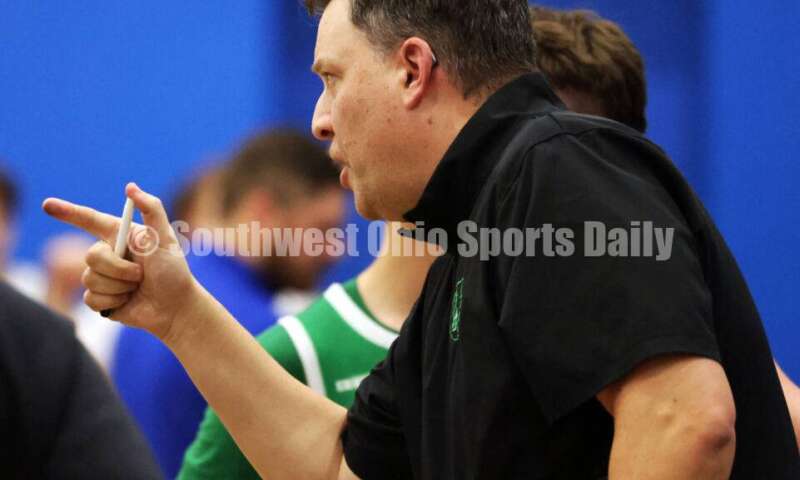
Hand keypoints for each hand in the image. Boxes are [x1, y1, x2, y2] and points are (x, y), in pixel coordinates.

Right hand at [43, 183, 200, 340]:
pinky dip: (113, 301)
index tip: (47, 205)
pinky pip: (91, 299)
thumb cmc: (173, 272)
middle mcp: (108, 253)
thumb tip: (130, 187)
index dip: (67, 212)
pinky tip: (128, 301)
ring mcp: (102, 276)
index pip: (88, 220)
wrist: (174, 307)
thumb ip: (152, 210)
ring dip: (119, 286)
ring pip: (90, 279)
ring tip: (137, 288)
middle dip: (118, 268)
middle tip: (140, 274)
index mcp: (120, 235)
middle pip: (91, 256)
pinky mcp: (99, 298)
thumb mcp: (165, 239)